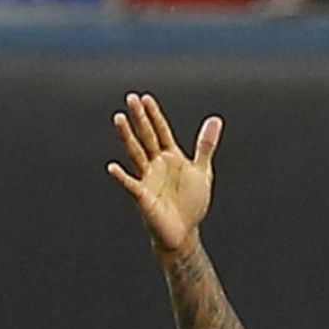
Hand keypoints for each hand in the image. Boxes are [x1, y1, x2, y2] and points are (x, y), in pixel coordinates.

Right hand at [106, 93, 221, 257]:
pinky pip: (131, 184)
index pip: (160, 131)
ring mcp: (148, 178)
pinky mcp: (143, 196)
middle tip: (131, 98)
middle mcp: (156, 164)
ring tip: (118, 119)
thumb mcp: (202, 170)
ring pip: (135, 153)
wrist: (185, 230)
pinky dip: (122, 176)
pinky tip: (113, 167)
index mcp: (170, 157)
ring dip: (127, 137)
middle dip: (139, 118)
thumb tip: (215, 119)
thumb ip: (206, 145)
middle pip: (146, 136)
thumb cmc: (191, 201)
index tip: (146, 98)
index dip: (154, 115)